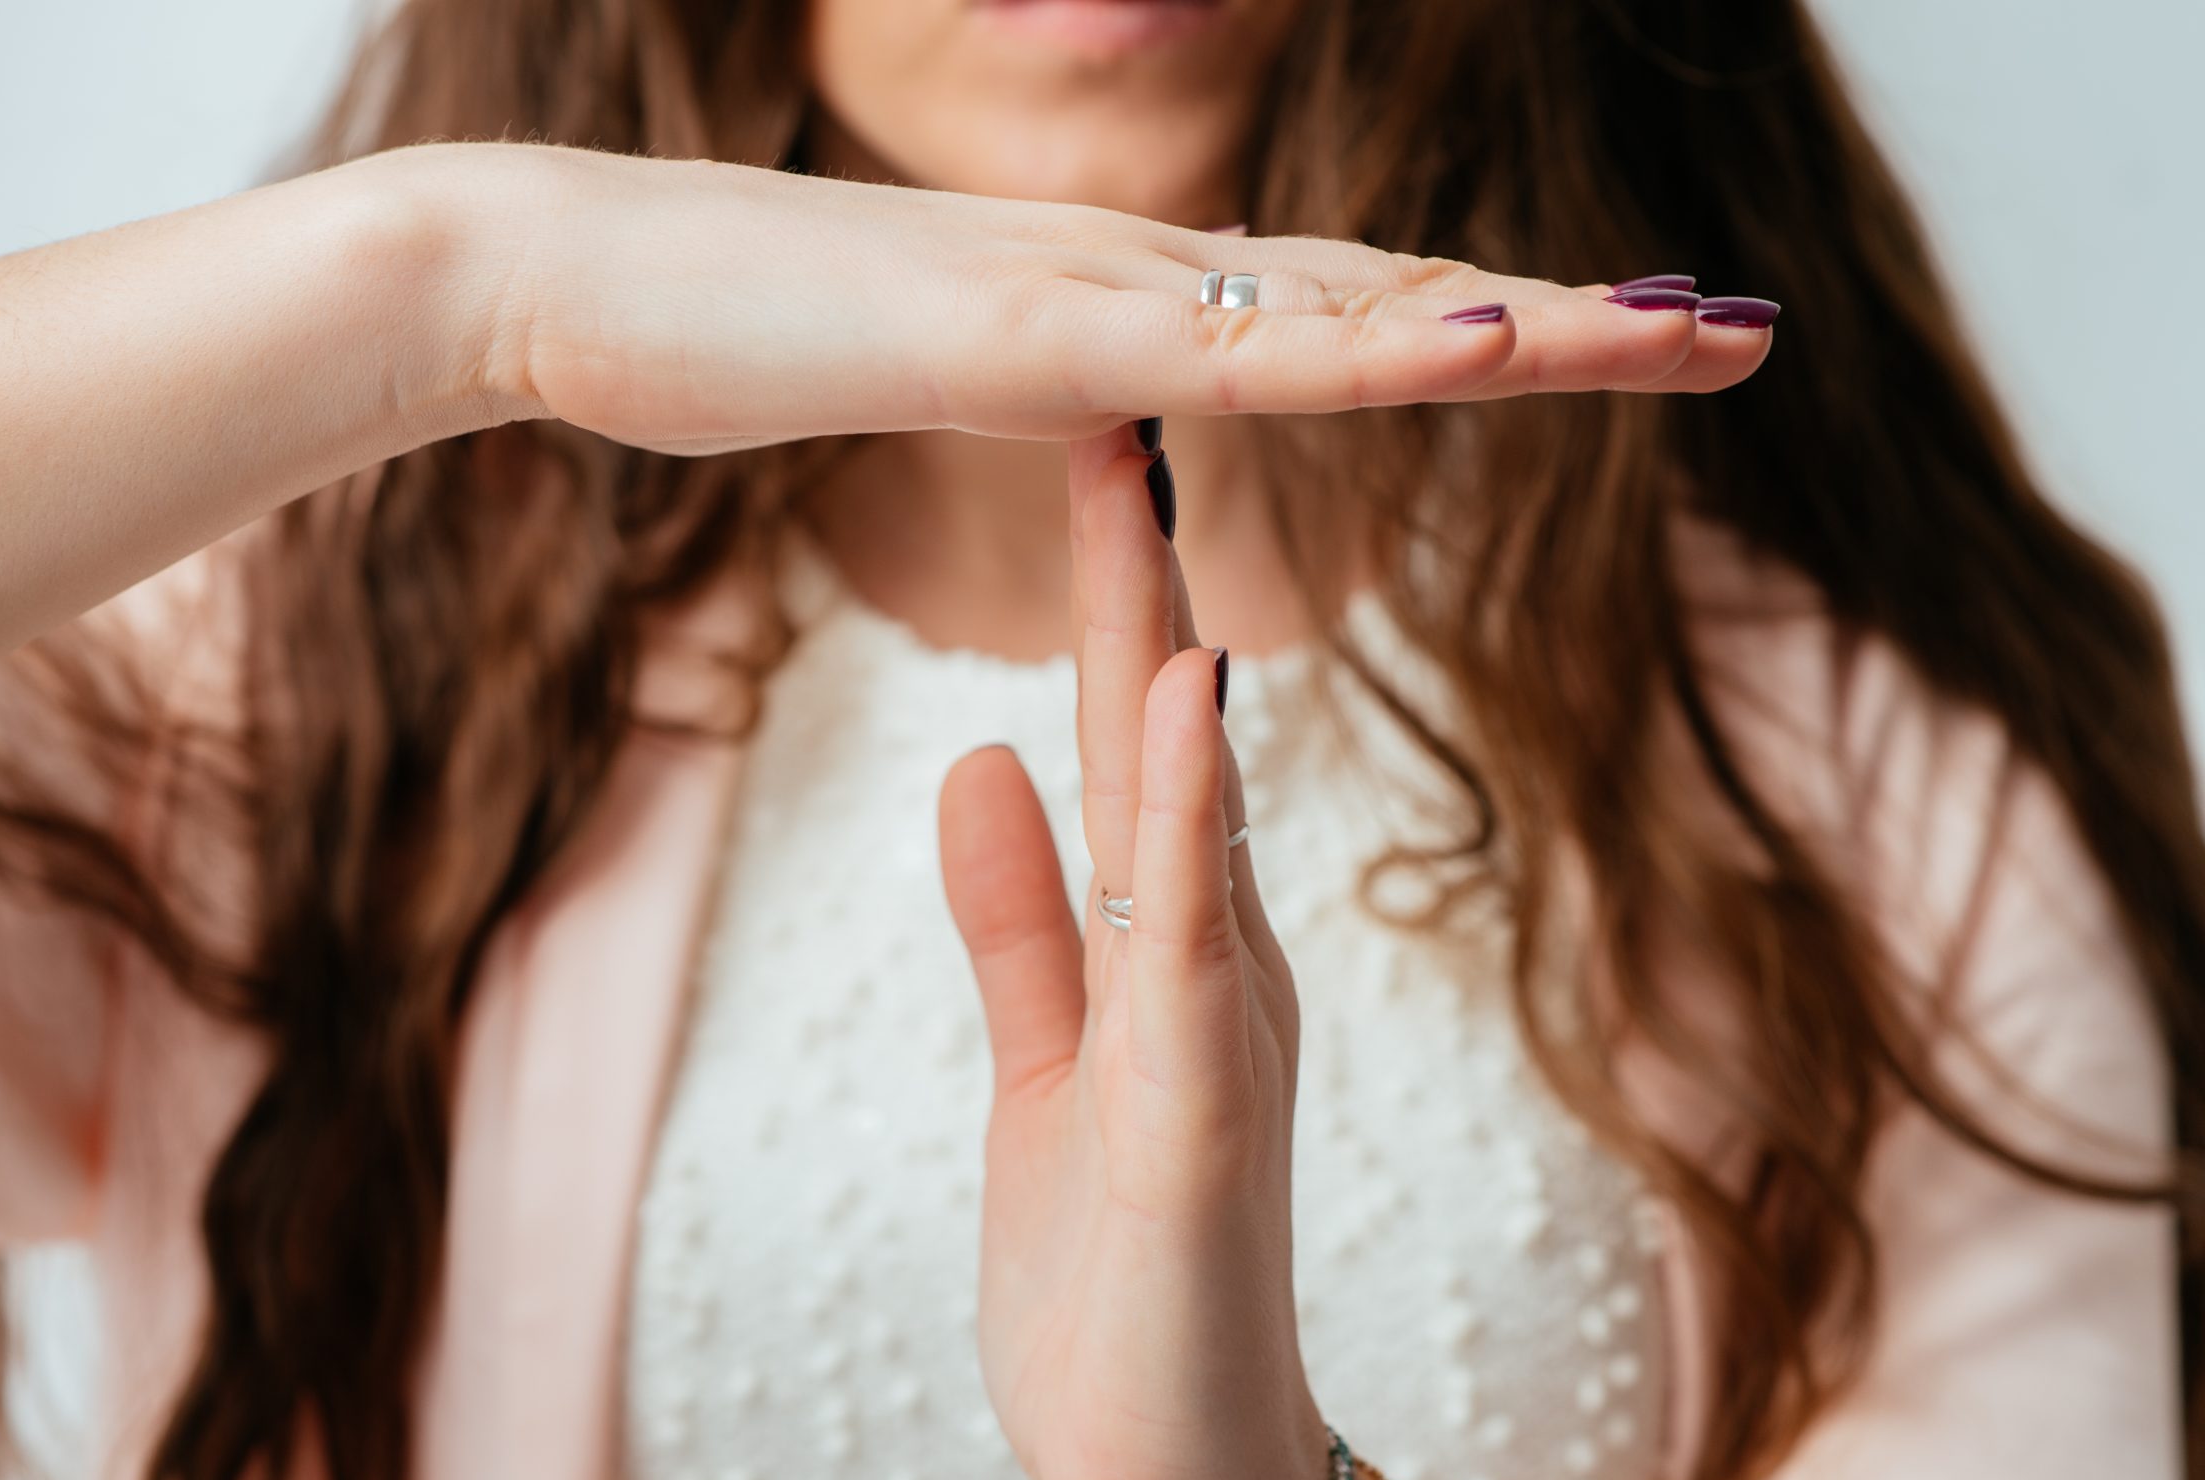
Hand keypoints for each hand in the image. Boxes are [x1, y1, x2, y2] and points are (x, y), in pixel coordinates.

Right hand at [440, 141, 1772, 453]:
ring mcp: (1075, 295)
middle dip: (1563, 324)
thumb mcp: (901, 368)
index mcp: (1100, 304)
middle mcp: (1119, 276)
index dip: (1473, 329)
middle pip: (1382, 297)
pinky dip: (1362, 350)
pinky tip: (1481, 348)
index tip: (1606, 349)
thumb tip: (1092, 395)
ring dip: (1522, 325)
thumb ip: (1014, 377)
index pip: (1328, 313)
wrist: (553, 276)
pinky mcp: (1015, 337)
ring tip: (1683, 336)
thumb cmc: (699, 333)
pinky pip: (1219, 352)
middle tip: (1733, 333)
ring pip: (1342, 309)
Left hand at [939, 421, 1321, 1479]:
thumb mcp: (1048, 1066)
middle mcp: (1213, 968)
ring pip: (1194, 819)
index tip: (1084, 456)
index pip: (1125, 742)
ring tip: (1151, 506)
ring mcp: (1219, 1042)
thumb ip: (1021, 920)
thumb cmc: (1114, 1282)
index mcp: (1168, 950)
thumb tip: (978, 760)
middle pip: (1168, 744)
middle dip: (1140, 577)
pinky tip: (1181, 706)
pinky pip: (1195, 950)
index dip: (1103, 598)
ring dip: (1168, 663)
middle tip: (1128, 404)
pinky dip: (1188, 825)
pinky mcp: (1203, 1124)